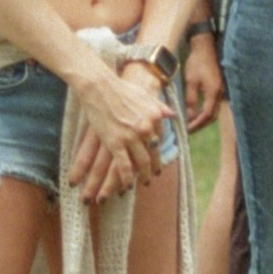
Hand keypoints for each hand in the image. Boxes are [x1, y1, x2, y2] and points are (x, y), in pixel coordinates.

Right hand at [67, 60, 170, 204]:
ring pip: (140, 164)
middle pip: (152, 155)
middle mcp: (146, 129)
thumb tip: (172, 115)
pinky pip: (124, 167)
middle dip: (152, 171)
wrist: (100, 86)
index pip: (158, 141)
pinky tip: (126, 187)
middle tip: (151, 179)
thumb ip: (159, 107)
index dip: (158, 155)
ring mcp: (131, 137)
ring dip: (140, 177)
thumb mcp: (145, 96)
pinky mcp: (115, 143)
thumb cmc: (120, 88)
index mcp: (155, 118)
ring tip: (139, 185)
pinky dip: (126, 179)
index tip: (156, 164)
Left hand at [183, 30, 222, 129]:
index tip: (187, 130)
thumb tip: (189, 116)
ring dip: (203, 119)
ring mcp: (220, 91)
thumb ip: (191, 100)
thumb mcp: (191, 81)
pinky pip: (213, 104)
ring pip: (213, 111)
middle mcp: (220, 93)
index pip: (207, 115)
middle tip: (189, 130)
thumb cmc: (197, 62)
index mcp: (214, 92)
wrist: (205, 47)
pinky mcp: (218, 88)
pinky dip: (205, 111)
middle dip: (201, 124)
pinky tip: (196, 112)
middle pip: (212, 116)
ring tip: (191, 123)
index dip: (197, 124)